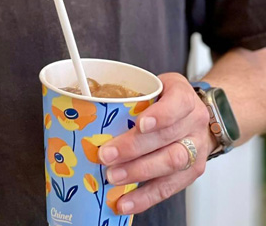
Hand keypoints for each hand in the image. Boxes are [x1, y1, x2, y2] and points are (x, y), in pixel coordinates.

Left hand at [97, 72, 215, 215]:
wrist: (194, 117)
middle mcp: (194, 124)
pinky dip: (144, 197)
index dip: (160, 115)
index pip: (177, 104)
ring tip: (113, 177)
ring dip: (137, 173)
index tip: (140, 124)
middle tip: (107, 155)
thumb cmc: (166, 99)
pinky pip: (168, 188)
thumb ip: (132, 95)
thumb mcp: (153, 86)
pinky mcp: (190, 173)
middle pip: (167, 137)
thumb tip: (91, 105)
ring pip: (170, 164)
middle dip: (134, 148)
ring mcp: (196, 150)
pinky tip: (125, 202)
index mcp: (184, 97)